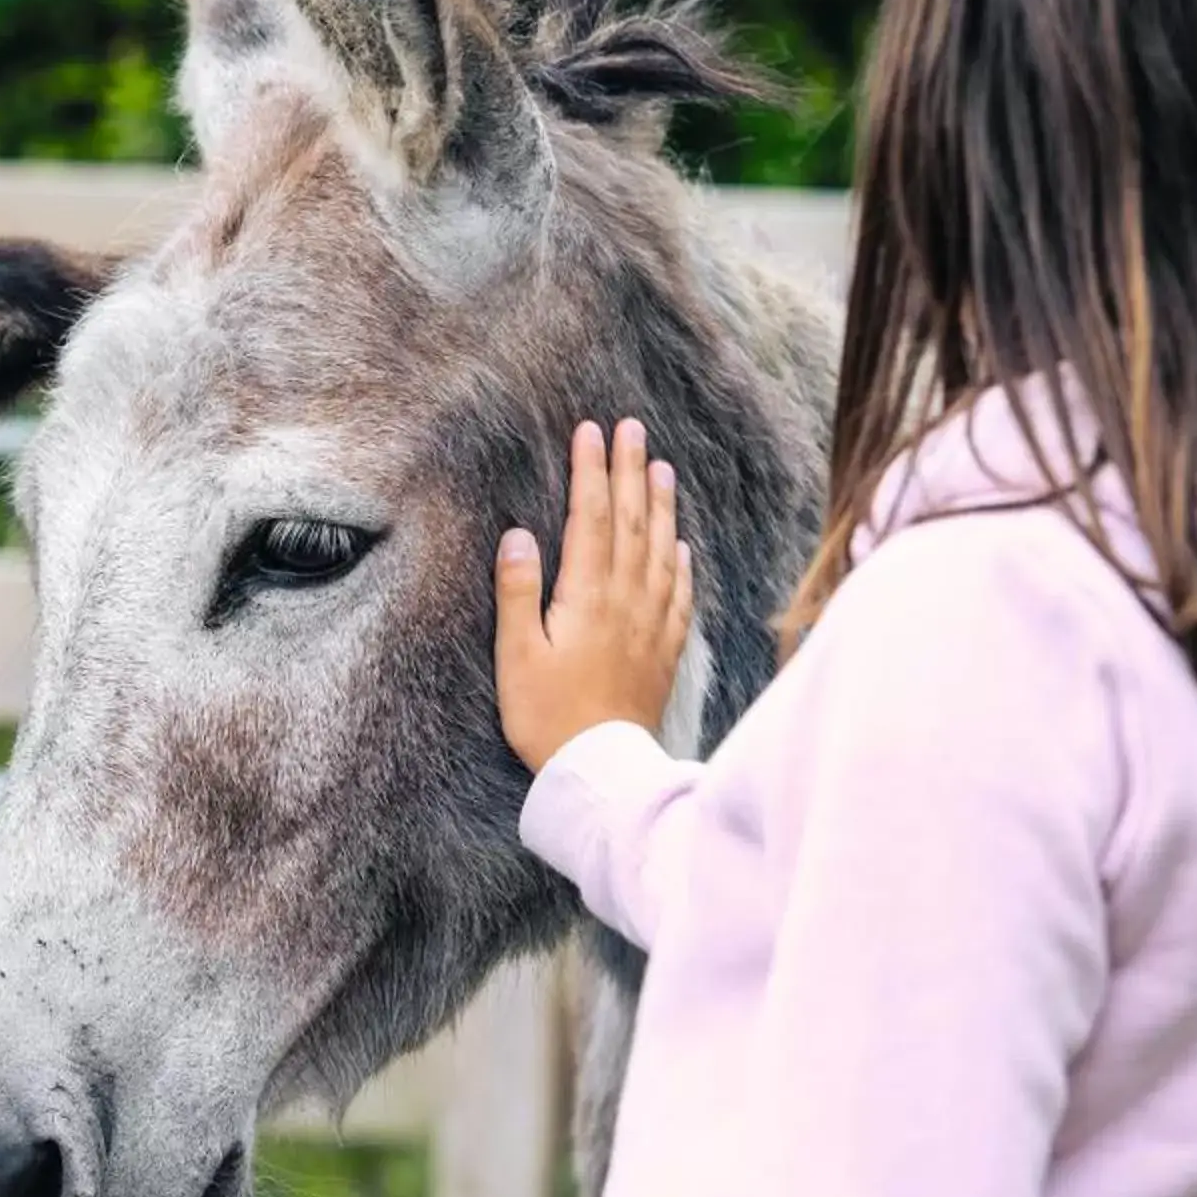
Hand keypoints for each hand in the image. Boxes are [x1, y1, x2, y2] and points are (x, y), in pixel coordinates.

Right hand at [495, 420, 693, 773]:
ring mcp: (652, 624)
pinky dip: (681, 562)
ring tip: (661, 468)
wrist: (599, 768)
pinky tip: (680, 545)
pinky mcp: (664, 650)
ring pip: (661, 549)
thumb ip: (518, 592)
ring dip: (661, 505)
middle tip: (632, 428)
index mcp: (588, 596)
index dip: (592, 472)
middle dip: (630, 471)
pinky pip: (680, 593)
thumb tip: (519, 535)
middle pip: (632, 522)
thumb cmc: (547, 715)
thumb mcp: (516, 654)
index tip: (591, 432)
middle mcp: (627, 601)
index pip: (593, 518)